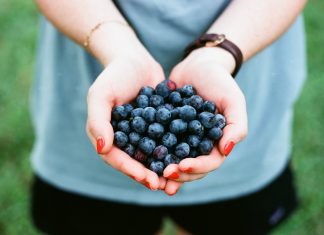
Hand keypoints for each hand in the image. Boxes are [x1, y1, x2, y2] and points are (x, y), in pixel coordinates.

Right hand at [86, 51, 168, 190]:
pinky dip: (174, 150)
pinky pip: (165, 140)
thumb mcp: (101, 95)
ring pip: (152, 155)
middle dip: (148, 174)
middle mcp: (125, 138)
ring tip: (176, 178)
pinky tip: (187, 157)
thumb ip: (98, 121)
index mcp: (109, 135)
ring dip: (162, 168)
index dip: (131, 170)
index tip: (147, 179)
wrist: (134, 60)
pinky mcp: (158, 126)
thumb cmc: (114, 76)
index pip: (117, 158)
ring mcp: (143, 133)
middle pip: (135, 161)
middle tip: (162, 185)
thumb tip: (103, 149)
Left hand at [164, 47, 247, 184]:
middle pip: (190, 167)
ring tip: (152, 176)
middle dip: (179, 173)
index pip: (209, 162)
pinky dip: (151, 152)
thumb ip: (236, 126)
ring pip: (174, 159)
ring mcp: (182, 139)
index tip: (182, 166)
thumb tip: (226, 151)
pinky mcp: (167, 130)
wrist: (198, 65)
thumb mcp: (233, 100)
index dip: (197, 168)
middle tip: (165, 174)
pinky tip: (140, 157)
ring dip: (164, 170)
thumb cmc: (219, 81)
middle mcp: (199, 145)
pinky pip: (159, 143)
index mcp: (216, 142)